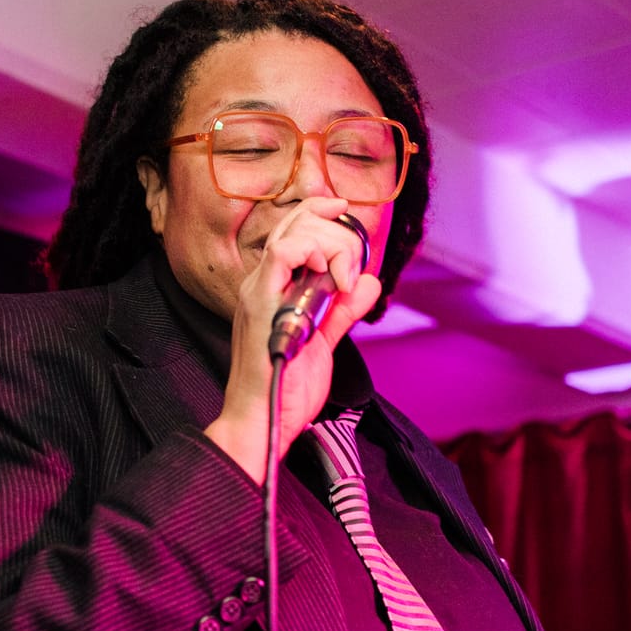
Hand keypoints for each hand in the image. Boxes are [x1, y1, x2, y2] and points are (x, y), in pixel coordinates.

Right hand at [205, 196, 380, 482]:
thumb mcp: (325, 341)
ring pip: (293, 231)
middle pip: (297, 223)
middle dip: (338, 236)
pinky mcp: (261, 303)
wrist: (265, 419)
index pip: (293, 228)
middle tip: (352, 274)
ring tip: (342, 280)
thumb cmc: (285, 388)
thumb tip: (370, 283)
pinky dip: (312, 252)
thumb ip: (344, 310)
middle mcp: (263, 282)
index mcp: (274, 286)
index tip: (346, 213)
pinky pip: (282, 253)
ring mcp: (259, 290)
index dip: (320, 211)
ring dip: (330, 245)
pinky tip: (329, 276)